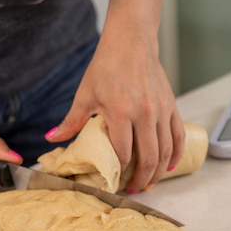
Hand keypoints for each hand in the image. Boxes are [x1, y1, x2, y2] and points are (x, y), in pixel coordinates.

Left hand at [45, 25, 184, 191]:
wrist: (131, 42)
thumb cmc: (107, 66)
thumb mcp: (85, 94)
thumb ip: (71, 120)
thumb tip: (52, 139)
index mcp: (121, 111)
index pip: (124, 152)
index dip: (120, 172)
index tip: (114, 180)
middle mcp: (145, 113)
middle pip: (149, 157)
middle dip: (141, 178)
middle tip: (133, 188)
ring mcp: (161, 111)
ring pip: (165, 151)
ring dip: (158, 171)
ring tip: (149, 182)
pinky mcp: (172, 107)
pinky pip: (178, 137)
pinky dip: (176, 154)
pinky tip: (170, 165)